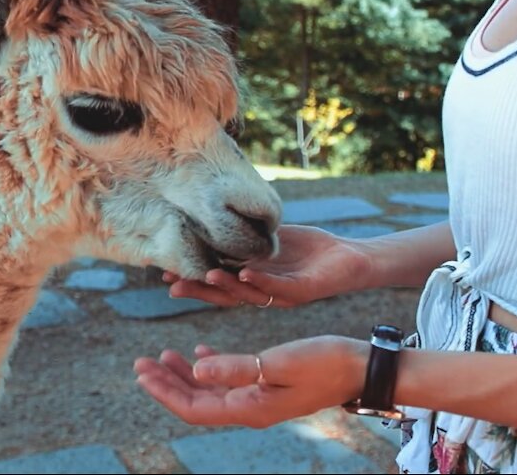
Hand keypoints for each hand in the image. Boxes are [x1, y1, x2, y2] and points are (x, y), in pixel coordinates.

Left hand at [133, 336, 366, 428]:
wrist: (361, 368)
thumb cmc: (324, 362)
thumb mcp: (278, 361)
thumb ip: (236, 367)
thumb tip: (196, 371)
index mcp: (250, 408)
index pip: (195, 408)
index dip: (164, 392)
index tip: (141, 373)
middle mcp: (251, 409)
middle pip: (197, 402)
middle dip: (166, 383)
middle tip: (140, 362)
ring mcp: (259, 399)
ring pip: (210, 391)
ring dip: (184, 375)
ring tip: (161, 355)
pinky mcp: (268, 386)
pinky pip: (229, 382)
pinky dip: (210, 367)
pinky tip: (199, 353)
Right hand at [162, 225, 373, 308]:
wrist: (350, 257)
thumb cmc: (309, 249)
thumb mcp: (270, 240)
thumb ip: (244, 237)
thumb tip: (211, 221)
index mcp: (253, 282)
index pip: (217, 283)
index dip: (192, 280)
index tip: (166, 275)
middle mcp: (263, 293)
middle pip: (225, 295)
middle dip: (199, 289)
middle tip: (173, 285)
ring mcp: (281, 295)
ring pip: (249, 294)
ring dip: (227, 286)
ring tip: (207, 274)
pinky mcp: (303, 291)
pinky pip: (278, 289)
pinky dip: (261, 281)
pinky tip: (246, 273)